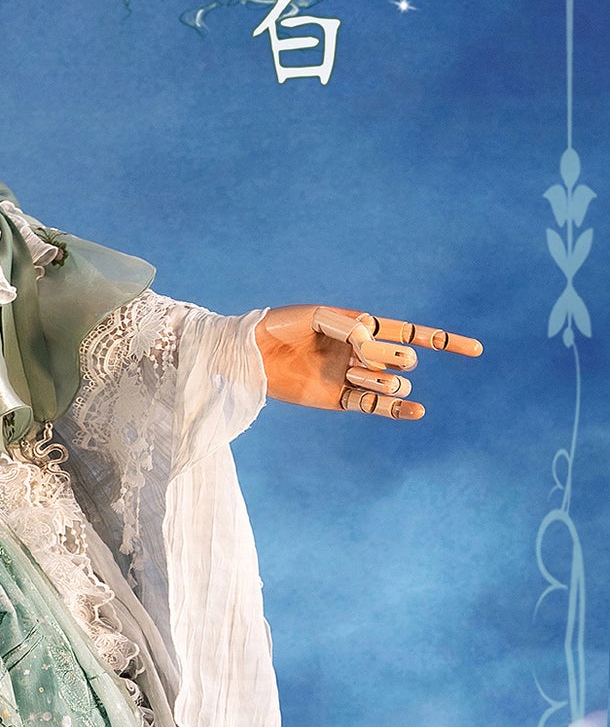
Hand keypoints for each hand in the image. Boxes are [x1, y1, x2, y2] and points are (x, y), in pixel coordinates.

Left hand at [255, 304, 481, 419]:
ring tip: (350, 372)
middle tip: (358, 353)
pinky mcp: (342, 400)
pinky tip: (417, 410)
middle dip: (388, 356)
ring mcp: (355, 377)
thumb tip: (368, 343)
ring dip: (377, 378)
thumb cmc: (280, 328)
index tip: (476, 350)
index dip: (445, 341)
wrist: (250, 356)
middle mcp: (364, 353)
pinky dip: (398, 410)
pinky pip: (377, 407)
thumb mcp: (313, 316)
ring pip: (390, 383)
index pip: (412, 333)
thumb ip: (345, 325)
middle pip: (402, 358)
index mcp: (363, 326)